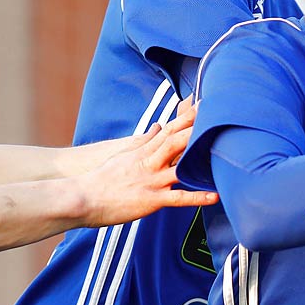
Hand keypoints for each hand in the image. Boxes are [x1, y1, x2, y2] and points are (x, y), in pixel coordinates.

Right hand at [77, 103, 217, 226]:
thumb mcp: (121, 154)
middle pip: (176, 141)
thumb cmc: (99, 179)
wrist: (81, 197)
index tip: (202, 106)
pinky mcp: (151, 199)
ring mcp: (151, 180)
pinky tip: (215, 196)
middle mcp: (148, 162)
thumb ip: (143, 141)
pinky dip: (197, 197)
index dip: (186, 118)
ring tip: (223, 152)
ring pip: (180, 165)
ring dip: (201, 159)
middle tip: (218, 115)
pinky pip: (179, 198)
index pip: (168, 130)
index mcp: (141, 151)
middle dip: (197, 129)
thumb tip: (159, 126)